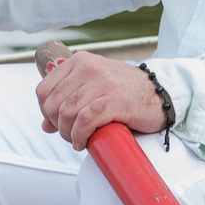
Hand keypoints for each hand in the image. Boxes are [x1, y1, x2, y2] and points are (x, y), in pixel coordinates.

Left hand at [36, 51, 165, 149]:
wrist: (161, 94)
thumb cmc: (126, 93)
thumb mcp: (94, 89)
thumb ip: (69, 100)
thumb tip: (45, 125)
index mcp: (80, 61)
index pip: (43, 89)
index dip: (45, 112)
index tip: (56, 124)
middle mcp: (88, 68)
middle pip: (53, 104)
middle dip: (57, 126)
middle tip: (70, 135)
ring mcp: (102, 82)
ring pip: (67, 112)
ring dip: (68, 134)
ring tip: (78, 140)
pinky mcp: (115, 100)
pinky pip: (85, 120)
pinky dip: (80, 136)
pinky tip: (84, 142)